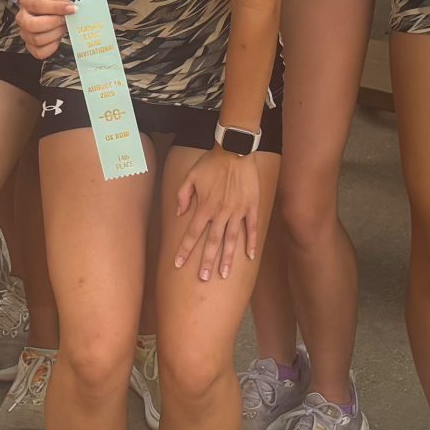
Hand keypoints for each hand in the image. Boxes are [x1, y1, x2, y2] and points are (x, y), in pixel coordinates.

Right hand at [17, 0, 73, 59]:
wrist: (49, 6)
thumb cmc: (52, 1)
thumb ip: (63, 3)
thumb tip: (72, 10)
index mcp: (27, 1)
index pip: (38, 6)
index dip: (56, 8)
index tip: (71, 9)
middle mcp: (22, 18)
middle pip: (32, 25)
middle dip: (53, 24)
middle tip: (65, 20)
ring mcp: (24, 33)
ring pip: (37, 40)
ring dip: (55, 35)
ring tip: (62, 28)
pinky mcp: (30, 46)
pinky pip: (39, 53)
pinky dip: (52, 47)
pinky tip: (57, 38)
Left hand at [173, 148, 261, 281]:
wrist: (235, 150)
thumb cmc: (211, 163)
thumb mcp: (190, 176)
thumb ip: (182, 196)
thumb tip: (178, 213)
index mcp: (204, 206)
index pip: (192, 233)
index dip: (185, 249)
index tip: (178, 264)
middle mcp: (220, 212)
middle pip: (212, 242)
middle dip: (206, 262)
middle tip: (204, 279)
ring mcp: (237, 211)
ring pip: (231, 239)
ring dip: (227, 258)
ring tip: (224, 274)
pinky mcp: (251, 207)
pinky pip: (252, 228)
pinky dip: (251, 243)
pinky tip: (249, 256)